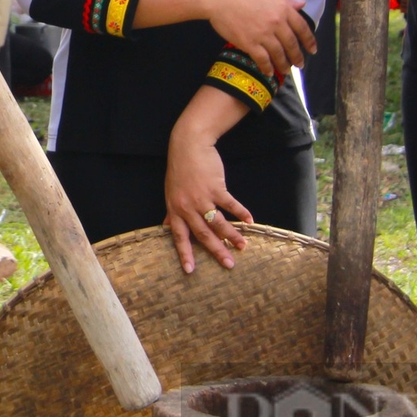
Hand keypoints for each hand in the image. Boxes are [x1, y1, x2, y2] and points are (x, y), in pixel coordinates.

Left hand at [164, 119, 251, 272]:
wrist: (188, 145)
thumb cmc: (179, 170)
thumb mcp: (171, 192)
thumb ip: (172, 212)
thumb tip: (167, 226)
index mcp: (175, 210)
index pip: (179, 237)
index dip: (185, 254)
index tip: (190, 271)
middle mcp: (187, 207)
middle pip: (203, 234)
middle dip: (217, 250)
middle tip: (229, 265)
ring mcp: (202, 197)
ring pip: (218, 222)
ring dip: (232, 235)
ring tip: (243, 246)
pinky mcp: (215, 187)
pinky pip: (230, 204)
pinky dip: (240, 213)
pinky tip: (249, 221)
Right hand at [204, 0, 314, 77]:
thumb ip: (285, 1)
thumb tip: (302, 4)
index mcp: (282, 9)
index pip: (302, 28)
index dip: (309, 41)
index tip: (312, 50)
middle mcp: (276, 23)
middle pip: (292, 45)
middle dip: (297, 57)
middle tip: (300, 65)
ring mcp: (263, 34)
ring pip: (279, 55)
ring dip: (284, 65)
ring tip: (286, 70)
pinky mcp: (249, 43)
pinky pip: (263, 60)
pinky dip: (267, 68)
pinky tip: (268, 72)